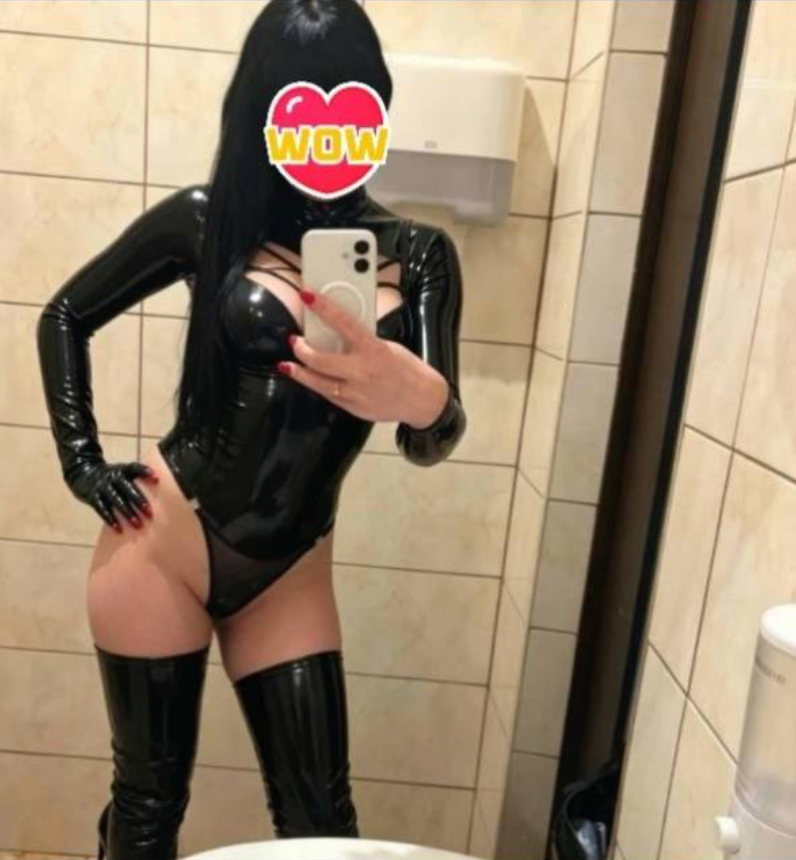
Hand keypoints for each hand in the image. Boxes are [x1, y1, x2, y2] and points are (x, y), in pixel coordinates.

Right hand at [69, 460, 157, 532]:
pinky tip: (119, 529)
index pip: (134, 468)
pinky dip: (110, 519)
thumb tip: (160, 484)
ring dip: (127, 513)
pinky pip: (102, 509)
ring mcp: (102, 486)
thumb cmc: (111, 477)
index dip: (145, 472)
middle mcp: (112, 477)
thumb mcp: (122, 471)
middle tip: (150, 514)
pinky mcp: (92, 497)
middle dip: (139, 501)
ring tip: (138, 525)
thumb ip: (137, 477)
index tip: (157, 479)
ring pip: (116, 500)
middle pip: (127, 488)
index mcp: (121, 470)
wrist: (82, 474)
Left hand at [277, 287, 449, 426]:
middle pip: (320, 360)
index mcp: (374, 350)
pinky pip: (328, 395)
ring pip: (318, 382)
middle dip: (302, 349)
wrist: (422, 400)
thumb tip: (339, 331)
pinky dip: (317, 385)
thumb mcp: (388, 347)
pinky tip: (309, 379)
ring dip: (299, 372)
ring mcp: (356, 392)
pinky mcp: (354, 408)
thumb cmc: (407, 369)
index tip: (307, 296)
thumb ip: (363, 341)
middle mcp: (362, 372)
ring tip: (289, 365)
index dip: (323, 308)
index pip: (343, 323)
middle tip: (296, 341)